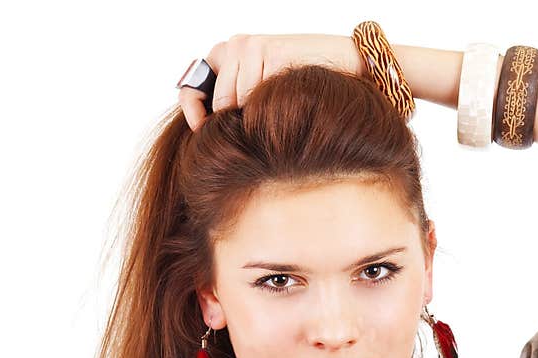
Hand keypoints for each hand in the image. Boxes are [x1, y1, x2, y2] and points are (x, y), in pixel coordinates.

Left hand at [178, 33, 364, 131]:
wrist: (345, 65)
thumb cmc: (303, 84)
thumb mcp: (263, 92)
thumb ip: (236, 101)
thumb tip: (208, 130)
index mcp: (228, 52)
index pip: (192, 83)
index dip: (193, 110)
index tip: (200, 131)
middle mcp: (236, 45)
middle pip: (220, 100)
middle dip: (235, 121)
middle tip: (260, 129)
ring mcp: (252, 46)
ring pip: (239, 101)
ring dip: (258, 116)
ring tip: (281, 114)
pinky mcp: (271, 51)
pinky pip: (259, 96)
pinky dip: (272, 108)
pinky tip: (288, 103)